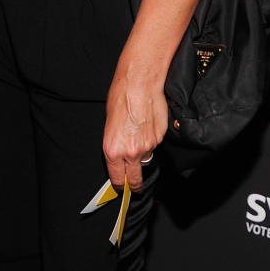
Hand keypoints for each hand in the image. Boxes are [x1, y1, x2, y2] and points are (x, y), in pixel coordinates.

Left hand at [102, 71, 166, 191]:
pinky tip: (147, 124)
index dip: (120, 185)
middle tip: (135, 185)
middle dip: (135, 184)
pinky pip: (155, 144)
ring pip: (146, 157)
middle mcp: (131, 152)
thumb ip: (115, 144)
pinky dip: (151, 138)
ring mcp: (149, 146)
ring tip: (138, 134)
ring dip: (143, 152)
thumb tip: (119, 155)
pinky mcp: (161, 137)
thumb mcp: (109, 123)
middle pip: (136, 178)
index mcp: (113, 150)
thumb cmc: (121, 97)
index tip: (122, 187)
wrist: (140, 83)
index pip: (118, 178)